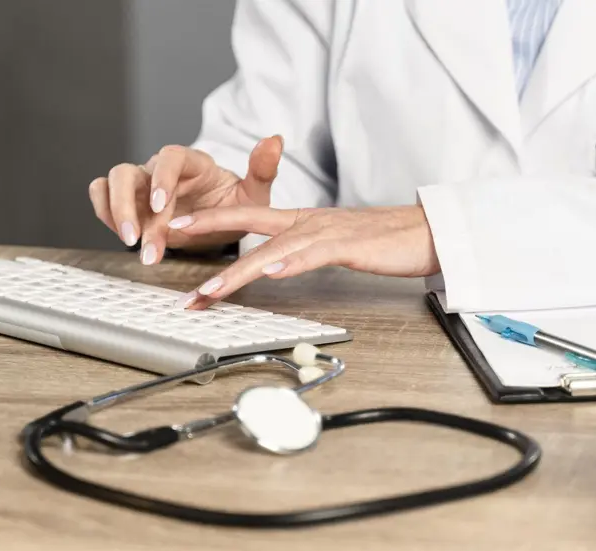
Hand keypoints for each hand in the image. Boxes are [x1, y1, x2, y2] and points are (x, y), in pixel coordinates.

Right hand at [88, 135, 283, 263]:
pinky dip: (106, 214)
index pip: (168, 158)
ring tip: (132, 244)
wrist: (219, 222)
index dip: (160, 179)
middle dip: (128, 206)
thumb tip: (275, 140)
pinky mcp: (128, 204)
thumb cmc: (233, 205)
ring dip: (114, 213)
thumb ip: (262, 170)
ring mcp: (139, 187)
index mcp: (190, 162)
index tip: (160, 206)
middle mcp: (159, 171)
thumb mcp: (254, 194)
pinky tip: (124, 238)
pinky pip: (103, 200)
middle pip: (127, 172)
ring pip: (109, 184)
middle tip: (138, 238)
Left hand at [167, 204, 440, 309]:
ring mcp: (327, 232)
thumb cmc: (382, 242)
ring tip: (209, 291)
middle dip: (205, 227)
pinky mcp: (350, 246)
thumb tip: (274, 264)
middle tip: (169, 236)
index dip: (211, 217)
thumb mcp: (332, 244)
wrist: (426, 232)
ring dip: (238, 270)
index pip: (247, 215)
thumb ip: (301, 251)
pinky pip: (314, 254)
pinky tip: (270, 272)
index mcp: (301, 221)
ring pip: (273, 247)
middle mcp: (307, 221)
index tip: (178, 226)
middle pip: (247, 220)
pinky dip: (290, 262)